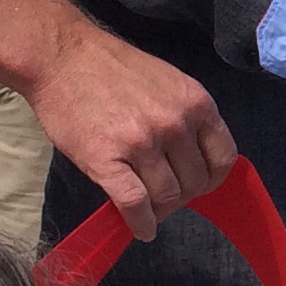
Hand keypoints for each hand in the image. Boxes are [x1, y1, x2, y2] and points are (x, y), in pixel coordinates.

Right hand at [21, 24, 235, 241]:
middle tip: (163, 197)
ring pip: (166, 197)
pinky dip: (141, 223)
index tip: (197, 185)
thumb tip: (191, 160)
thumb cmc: (112, 69)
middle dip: (182, 196)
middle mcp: (176, 124)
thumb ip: (186, 118)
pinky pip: (135, 205)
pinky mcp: (107, 160)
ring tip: (148, 210)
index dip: (212, 179)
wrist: (62, 57)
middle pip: (195, 182)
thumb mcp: (168, 83)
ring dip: (160, 211)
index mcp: (196, 103)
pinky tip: (140, 228)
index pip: (223, 158)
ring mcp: (142, 143)